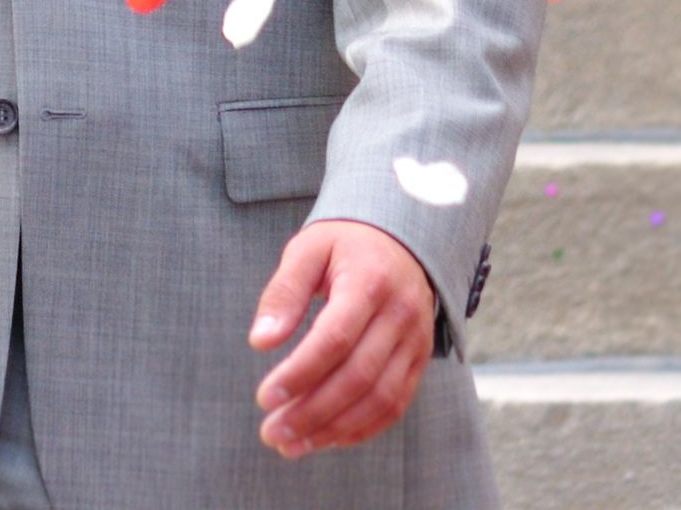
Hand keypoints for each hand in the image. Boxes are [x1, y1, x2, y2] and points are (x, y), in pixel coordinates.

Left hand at [250, 219, 435, 456]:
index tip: (265, 398)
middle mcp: (400, 315)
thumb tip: (260, 341)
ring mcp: (416, 340)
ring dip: (333, 429)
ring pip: (379, 399)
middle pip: (358, 376)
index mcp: (369, 282)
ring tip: (291, 444)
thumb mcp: (308, 249)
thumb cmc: (345, 243)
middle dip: (312, 412)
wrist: (402, 237)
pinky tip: (326, 438)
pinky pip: (395, 404)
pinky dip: (361, 428)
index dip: (300, 374)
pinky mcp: (420, 359)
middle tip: (271, 432)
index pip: (335, 339)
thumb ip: (283, 292)